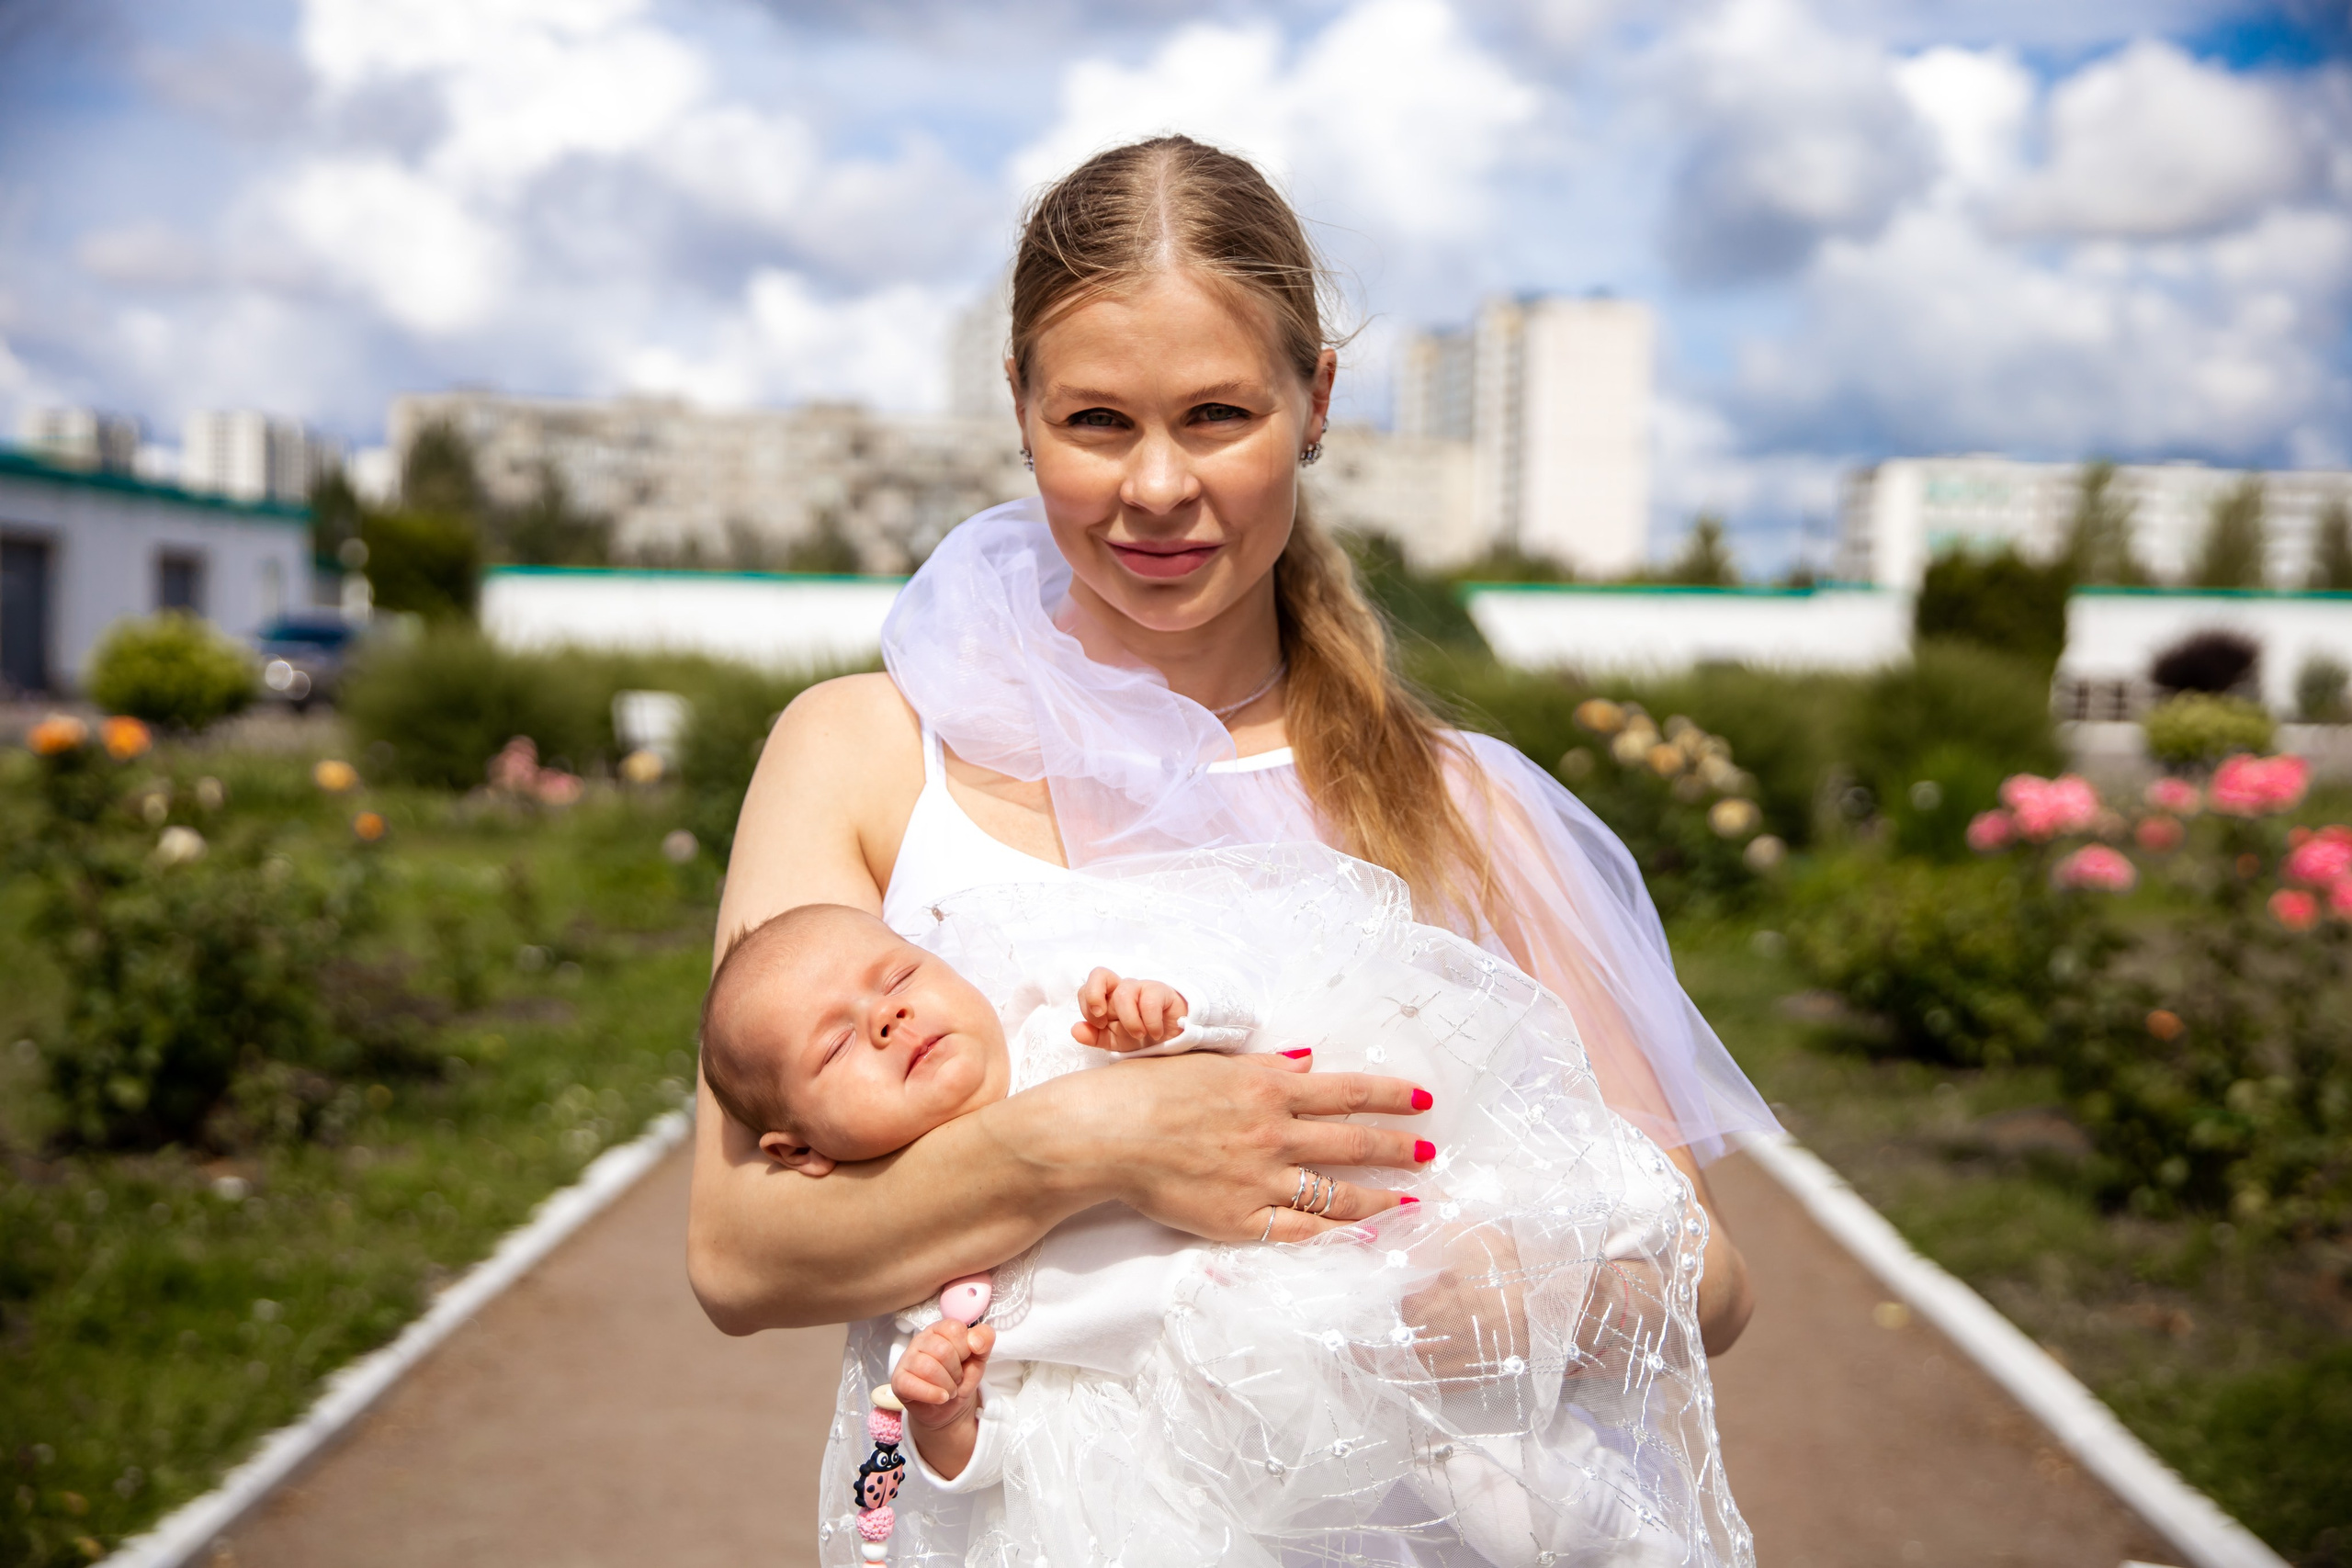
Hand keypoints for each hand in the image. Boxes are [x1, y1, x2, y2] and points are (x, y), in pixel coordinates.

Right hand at [892, 1320, 994, 1428]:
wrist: (949, 1408)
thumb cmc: (960, 1378)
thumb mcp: (979, 1358)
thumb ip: (984, 1341)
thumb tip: (975, 1340)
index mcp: (940, 1330)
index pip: (954, 1329)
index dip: (965, 1349)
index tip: (965, 1360)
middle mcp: (921, 1340)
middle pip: (942, 1350)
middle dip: (956, 1370)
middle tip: (956, 1378)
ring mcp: (907, 1360)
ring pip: (928, 1367)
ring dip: (946, 1384)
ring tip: (949, 1389)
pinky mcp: (899, 1381)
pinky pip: (911, 1385)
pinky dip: (932, 1394)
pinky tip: (941, 1397)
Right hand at [991, 1049, 1434, 1243]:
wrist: (1104, 1134)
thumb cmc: (1148, 1091)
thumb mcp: (1211, 1064)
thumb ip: (1265, 1067)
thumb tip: (1309, 1063)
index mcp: (1268, 1087)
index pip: (1346, 1091)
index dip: (1389, 1097)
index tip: (1422, 1101)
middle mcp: (1274, 1133)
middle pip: (1352, 1141)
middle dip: (1396, 1146)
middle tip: (1429, 1152)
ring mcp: (1260, 1179)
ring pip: (1335, 1191)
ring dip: (1379, 1196)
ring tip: (1410, 1200)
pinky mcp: (1239, 1218)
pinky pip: (1299, 1231)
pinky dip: (1335, 1235)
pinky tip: (1363, 1237)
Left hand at [1071, 968, 1189, 1051]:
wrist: (1171, 1039)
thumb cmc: (1139, 1036)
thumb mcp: (1113, 1041)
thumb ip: (1093, 1036)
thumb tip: (1075, 1029)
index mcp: (1106, 998)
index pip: (1086, 988)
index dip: (1087, 1005)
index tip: (1099, 1025)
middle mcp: (1121, 989)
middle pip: (1099, 973)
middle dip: (1094, 995)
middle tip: (1103, 1018)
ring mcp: (1141, 988)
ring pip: (1124, 992)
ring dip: (1129, 1020)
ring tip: (1140, 1034)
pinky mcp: (1161, 991)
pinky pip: (1149, 1001)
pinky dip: (1150, 1022)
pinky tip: (1155, 1033)